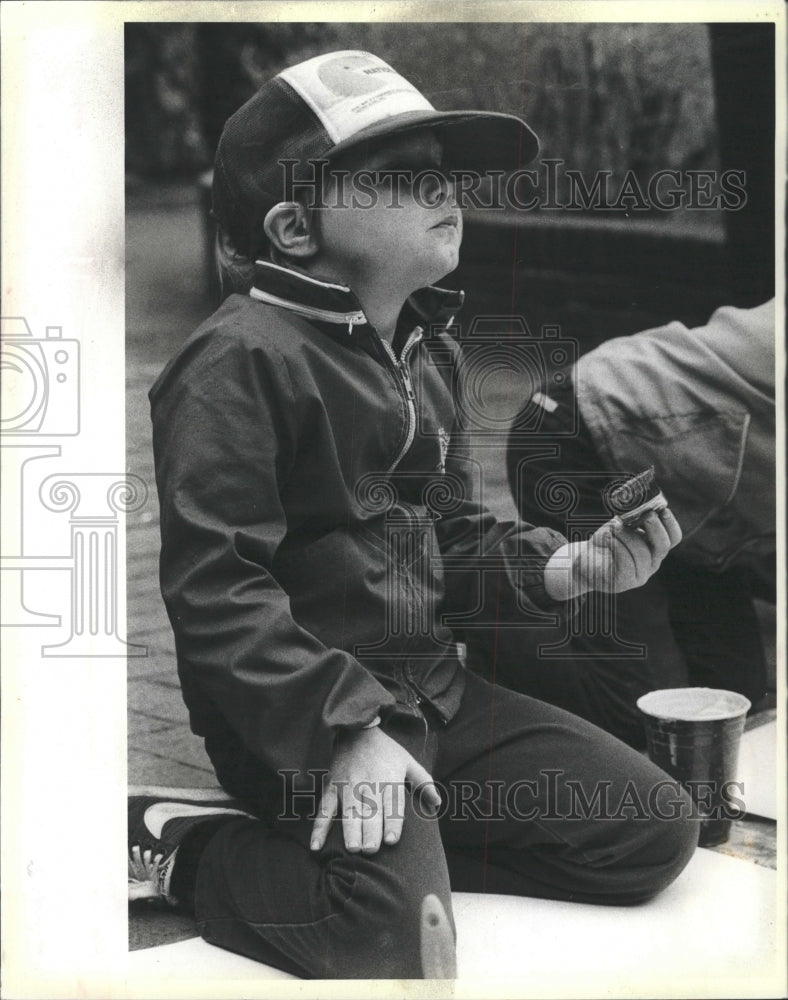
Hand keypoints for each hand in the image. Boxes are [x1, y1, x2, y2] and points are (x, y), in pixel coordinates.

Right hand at [310, 726, 440, 854]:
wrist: (357, 730)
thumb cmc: (386, 751)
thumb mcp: (408, 762)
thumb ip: (423, 782)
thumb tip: (437, 803)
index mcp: (389, 780)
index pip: (391, 804)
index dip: (392, 823)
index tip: (391, 841)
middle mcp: (368, 784)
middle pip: (369, 811)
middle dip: (369, 831)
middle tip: (370, 851)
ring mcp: (347, 786)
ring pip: (348, 811)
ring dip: (350, 830)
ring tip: (353, 849)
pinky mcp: (331, 788)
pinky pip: (324, 810)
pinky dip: (319, 828)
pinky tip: (317, 846)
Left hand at [544, 507, 682, 599]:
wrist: (585, 561)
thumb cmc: (605, 542)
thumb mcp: (619, 526)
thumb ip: (631, 520)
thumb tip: (637, 507)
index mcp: (655, 548)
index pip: (673, 538)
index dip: (671, 524)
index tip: (663, 510)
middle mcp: (652, 563)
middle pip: (663, 546)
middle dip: (656, 528)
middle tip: (646, 515)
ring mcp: (640, 574)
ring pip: (642, 553)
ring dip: (628, 536)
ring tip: (614, 527)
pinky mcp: (624, 581)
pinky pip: (625, 562)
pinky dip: (616, 546)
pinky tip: (607, 537)